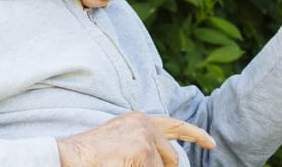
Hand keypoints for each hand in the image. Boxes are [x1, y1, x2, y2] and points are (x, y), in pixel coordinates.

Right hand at [56, 112, 215, 166]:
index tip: (211, 144)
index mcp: (139, 120)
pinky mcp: (143, 151)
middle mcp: (145, 124)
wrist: (70, 157)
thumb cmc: (91, 156)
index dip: (195, 135)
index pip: (175, 126)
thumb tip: (168, 161)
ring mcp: (145, 137)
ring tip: (121, 164)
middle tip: (138, 165)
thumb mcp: (122, 143)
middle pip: (172, 159)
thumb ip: (146, 145)